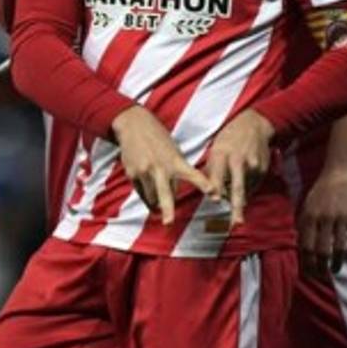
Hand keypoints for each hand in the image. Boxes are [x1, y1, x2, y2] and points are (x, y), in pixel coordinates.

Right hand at [112, 106, 214, 224]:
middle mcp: (160, 167)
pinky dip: (146, 195)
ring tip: (160, 207)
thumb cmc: (158, 138)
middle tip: (168, 222)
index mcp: (175, 161)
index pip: (193, 175)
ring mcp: (144, 171)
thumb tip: (173, 193)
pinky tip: (147, 189)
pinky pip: (141, 192)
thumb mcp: (173, 150)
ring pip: (152, 197)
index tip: (214, 194)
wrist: (133, 124)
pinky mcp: (132, 174)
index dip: (204, 185)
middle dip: (167, 209)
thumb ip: (176, 170)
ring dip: (157, 203)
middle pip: (165, 193)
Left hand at [206, 109, 274, 226]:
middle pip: (237, 187)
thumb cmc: (229, 138)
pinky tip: (243, 181)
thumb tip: (209, 193)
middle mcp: (238, 161)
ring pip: (245, 190)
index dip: (216, 187)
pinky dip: (246, 189)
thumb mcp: (215, 148)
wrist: (254, 124)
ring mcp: (253, 166)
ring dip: (238, 198)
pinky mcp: (262, 169)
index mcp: (222, 154)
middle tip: (236, 222)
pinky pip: (253, 186)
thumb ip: (211, 170)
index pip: (217, 174)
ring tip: (233, 199)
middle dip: (237, 206)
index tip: (214, 199)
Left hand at [298, 165, 346, 276]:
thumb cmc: (323, 189)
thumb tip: (303, 247)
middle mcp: (323, 218)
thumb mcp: (307, 204)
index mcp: (308, 215)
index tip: (309, 272)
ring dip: (336, 263)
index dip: (307, 263)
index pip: (306, 246)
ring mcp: (341, 218)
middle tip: (322, 276)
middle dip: (321, 267)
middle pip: (321, 251)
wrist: (343, 170)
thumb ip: (305, 223)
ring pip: (338, 249)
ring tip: (335, 270)